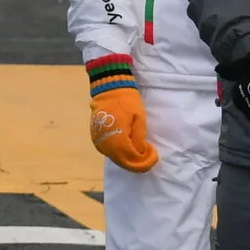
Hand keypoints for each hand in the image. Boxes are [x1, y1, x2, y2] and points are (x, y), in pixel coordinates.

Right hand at [86, 56, 158, 172]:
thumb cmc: (127, 102)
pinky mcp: (95, 136)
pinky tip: (127, 147)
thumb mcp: (139, 120)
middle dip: (137, 162)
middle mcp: (104, 144)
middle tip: (148, 154)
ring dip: (128, 158)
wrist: (109, 87)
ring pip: (115, 158)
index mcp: (116, 140)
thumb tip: (140, 154)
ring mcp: (98, 141)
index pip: (132, 160)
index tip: (154, 154)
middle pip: (122, 162)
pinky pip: (108, 151)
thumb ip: (139, 140)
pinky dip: (119, 152)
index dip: (145, 162)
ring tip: (139, 150)